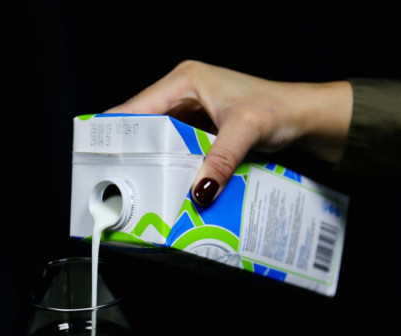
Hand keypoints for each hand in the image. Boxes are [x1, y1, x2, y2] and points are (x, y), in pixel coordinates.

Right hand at [106, 60, 352, 205]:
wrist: (305, 117)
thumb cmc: (279, 108)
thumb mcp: (246, 131)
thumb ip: (220, 159)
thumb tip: (199, 190)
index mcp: (185, 81)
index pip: (138, 106)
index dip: (115, 129)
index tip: (95, 152)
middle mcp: (183, 94)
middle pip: (143, 125)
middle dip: (131, 150)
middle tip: (116, 176)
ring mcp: (191, 113)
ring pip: (158, 140)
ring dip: (152, 161)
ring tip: (137, 184)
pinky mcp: (200, 130)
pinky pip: (176, 149)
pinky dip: (171, 165)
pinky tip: (167, 183)